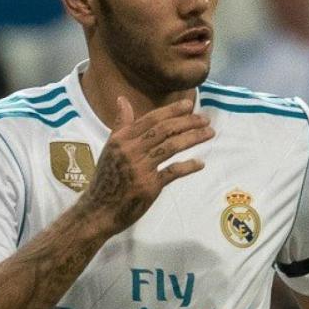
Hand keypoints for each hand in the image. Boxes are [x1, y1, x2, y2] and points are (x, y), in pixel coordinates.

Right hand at [78, 96, 213, 233]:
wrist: (99, 209)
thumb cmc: (106, 177)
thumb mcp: (110, 148)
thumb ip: (120, 124)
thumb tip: (122, 99)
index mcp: (121, 139)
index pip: (151, 119)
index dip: (172, 110)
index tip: (189, 105)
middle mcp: (130, 151)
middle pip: (164, 130)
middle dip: (188, 122)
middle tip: (205, 119)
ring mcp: (140, 169)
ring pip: (171, 147)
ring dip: (193, 139)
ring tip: (209, 133)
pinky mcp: (149, 186)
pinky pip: (172, 172)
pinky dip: (188, 166)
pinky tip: (200, 163)